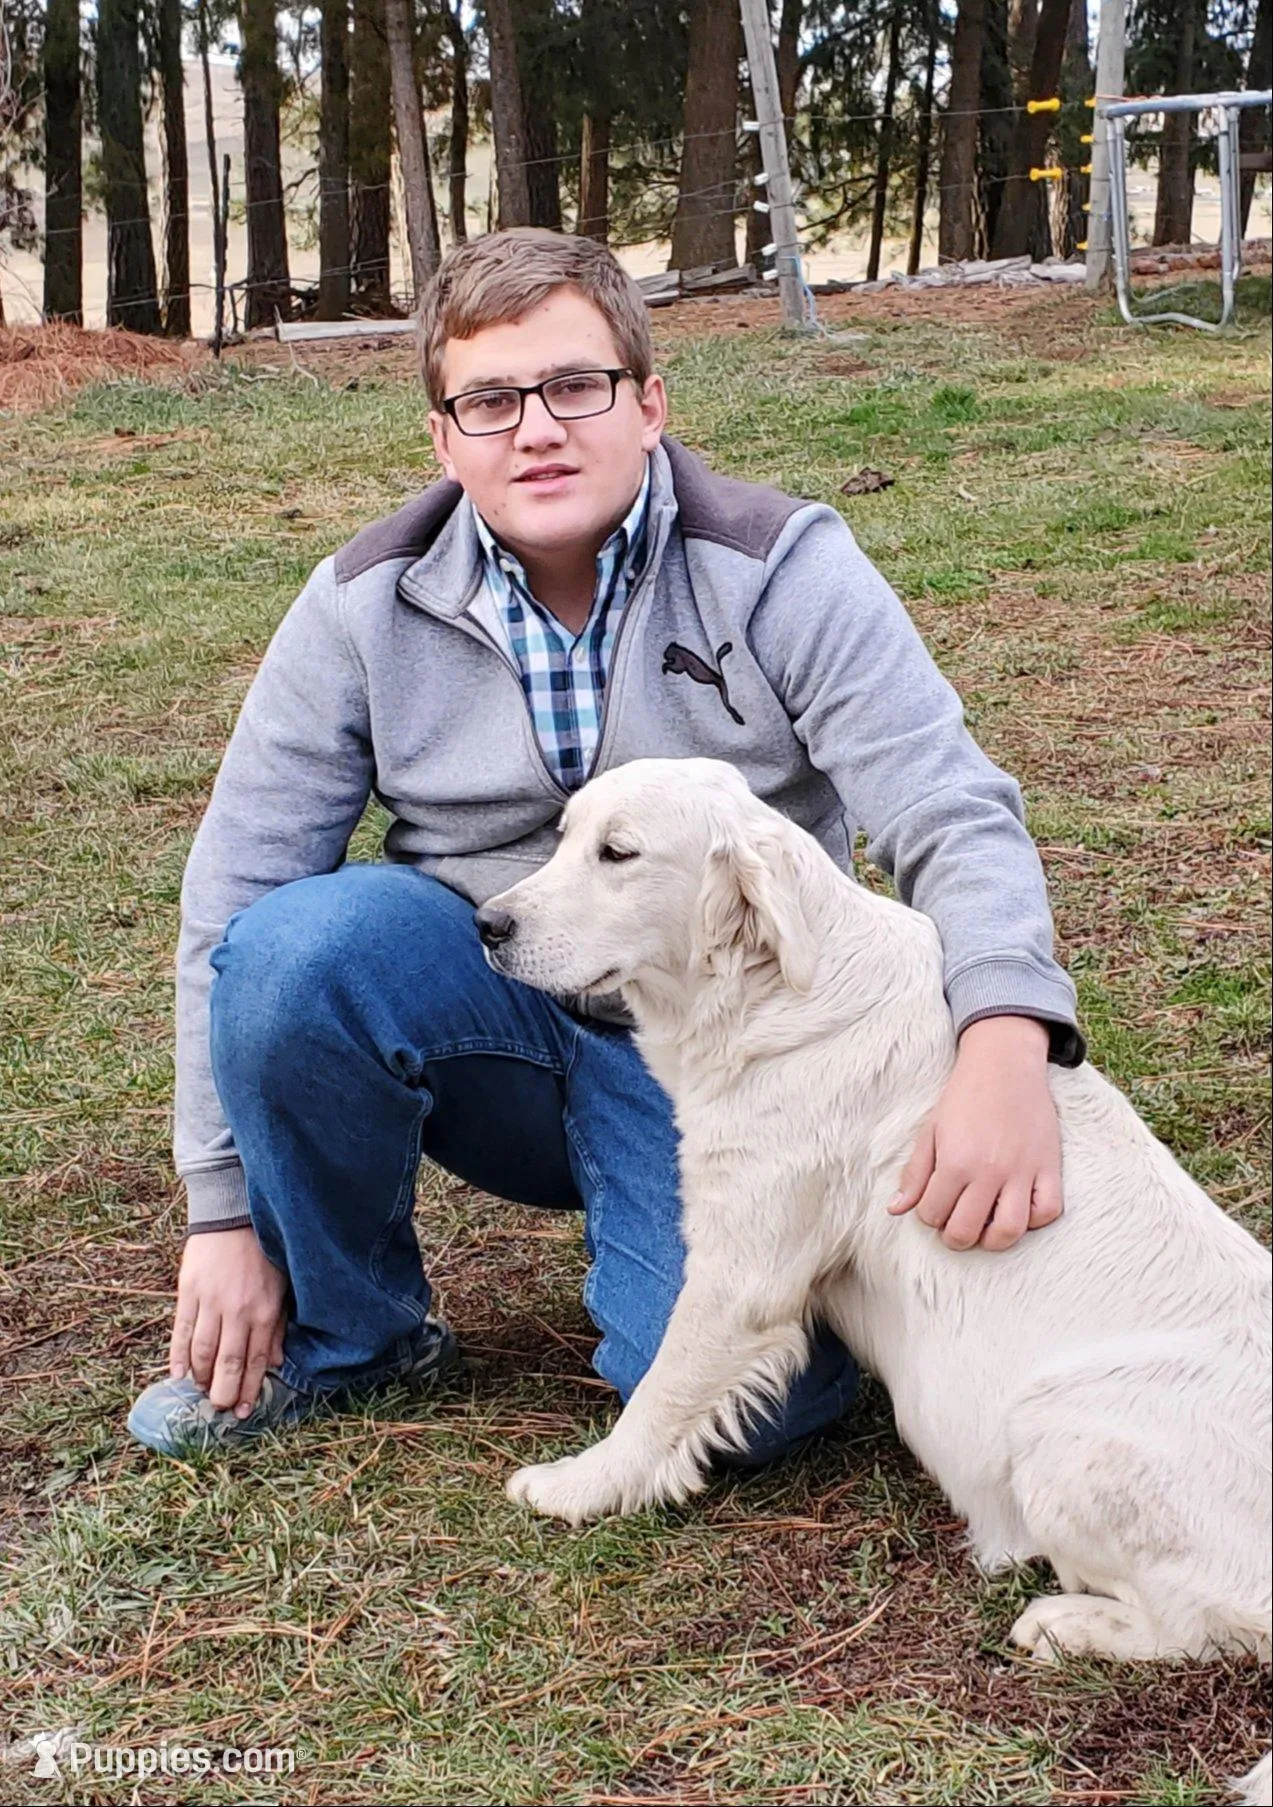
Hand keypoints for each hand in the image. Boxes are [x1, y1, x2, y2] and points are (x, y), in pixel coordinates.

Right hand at [169, 1227, 287, 1417]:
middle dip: (224, 1392)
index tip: (243, 1412)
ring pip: (202, 1352)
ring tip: (200, 1393)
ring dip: (200, 1378)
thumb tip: (274, 1363)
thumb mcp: (280, 1287)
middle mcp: (237, 1310)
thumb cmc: (263, 1252)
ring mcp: (210, 1301)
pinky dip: (178, 1356)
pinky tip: (178, 1375)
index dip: (249, 1389)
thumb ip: (276, 1326)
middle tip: (219, 1410)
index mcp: (264, 1310)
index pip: (256, 1360)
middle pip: (228, 1363)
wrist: (234, 1213)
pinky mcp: (188, 1292)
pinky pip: (181, 1331)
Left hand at [889, 1016, 1062, 1252]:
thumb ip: (915, 1173)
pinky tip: (1019, 1210)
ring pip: (1010, 1231)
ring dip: (993, 1240)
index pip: (933, 1214)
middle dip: (955, 1237)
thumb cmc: (963, 1097)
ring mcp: (1022, 1171)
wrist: (1004, 1064)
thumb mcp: (931, 1131)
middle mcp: (989, 1171)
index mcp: (955, 1162)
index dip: (929, 1215)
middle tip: (955, 1227)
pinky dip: (1034, 1220)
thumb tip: (895, 1210)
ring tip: (985, 1229)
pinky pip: (1048, 1211)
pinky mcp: (1049, 1166)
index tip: (934, 1206)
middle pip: (967, 1231)